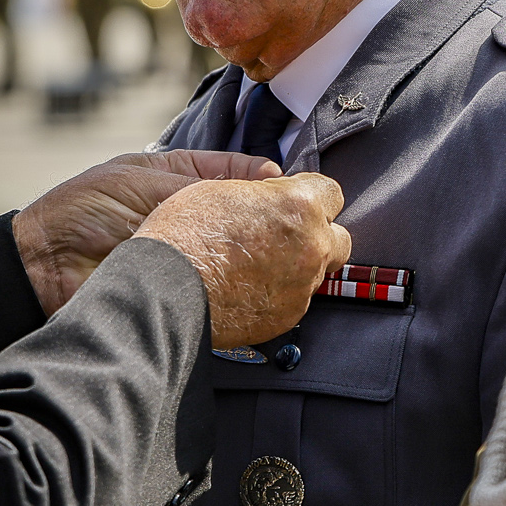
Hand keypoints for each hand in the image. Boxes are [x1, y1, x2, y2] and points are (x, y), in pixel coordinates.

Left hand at [13, 150, 282, 313]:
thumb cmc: (82, 211)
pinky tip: (261, 284)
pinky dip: (244, 289)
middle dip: (274, 223)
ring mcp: (195, 259)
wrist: (42, 267)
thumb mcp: (143, 182)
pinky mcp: (189, 295)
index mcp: (186, 181)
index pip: (243, 178)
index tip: (296, 191)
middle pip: (250, 220)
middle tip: (299, 227)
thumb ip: (201, 183)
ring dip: (265, 256)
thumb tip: (267, 178)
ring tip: (286, 254)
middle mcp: (196, 221)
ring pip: (246, 258)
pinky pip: (227, 292)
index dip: (271, 184)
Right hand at [137, 173, 349, 347]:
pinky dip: (278, 292)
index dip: (308, 195)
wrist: (167, 291)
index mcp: (299, 205)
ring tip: (256, 264)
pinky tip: (246, 287)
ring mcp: (302, 285)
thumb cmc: (186, 234)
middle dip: (316, 234)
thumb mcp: (221, 189)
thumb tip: (273, 191)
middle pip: (338, 237)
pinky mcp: (287, 316)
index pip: (331, 192)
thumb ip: (261, 191)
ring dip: (296, 265)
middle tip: (283, 234)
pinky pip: (294, 299)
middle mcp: (312, 246)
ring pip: (315, 271)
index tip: (290, 200)